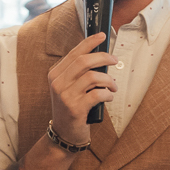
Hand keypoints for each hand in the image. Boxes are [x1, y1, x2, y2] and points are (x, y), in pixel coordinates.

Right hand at [45, 31, 118, 147]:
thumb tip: (101, 56)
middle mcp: (57, 83)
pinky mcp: (75, 108)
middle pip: (84, 61)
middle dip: (103, 57)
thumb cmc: (72, 107)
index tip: (102, 36)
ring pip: (93, 77)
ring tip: (113, 86)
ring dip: (108, 80)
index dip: (89, 42)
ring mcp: (65, 96)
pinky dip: (107, 94)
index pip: (74, 53)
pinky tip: (109, 96)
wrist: (65, 133)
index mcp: (55, 74)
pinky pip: (97, 94)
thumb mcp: (69, 87)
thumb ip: (79, 73)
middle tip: (114, 60)